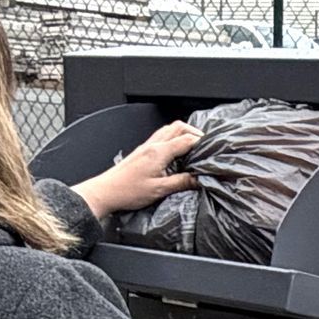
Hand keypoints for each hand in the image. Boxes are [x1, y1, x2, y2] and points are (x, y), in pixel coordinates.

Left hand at [73, 121, 200, 217]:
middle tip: (205, 144)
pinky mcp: (142, 151)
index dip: (201, 143)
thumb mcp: (159, 190)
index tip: (212, 149)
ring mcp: (146, 146)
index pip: (186, 139)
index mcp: (159, 152)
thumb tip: (199, 179)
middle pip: (178, 127)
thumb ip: (181, 182)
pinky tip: (176, 152)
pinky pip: (161, 137)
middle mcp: (152, 145)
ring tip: (193, 146)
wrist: (106, 191)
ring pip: (168, 130)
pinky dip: (173, 139)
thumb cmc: (128, 191)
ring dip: (183, 133)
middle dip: (194, 132)